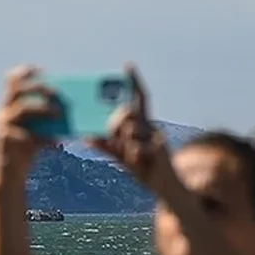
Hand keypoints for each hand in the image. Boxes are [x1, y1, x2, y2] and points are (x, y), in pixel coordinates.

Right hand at [0, 65, 57, 180]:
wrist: (12, 174)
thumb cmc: (28, 149)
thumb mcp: (38, 129)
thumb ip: (47, 117)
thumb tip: (70, 108)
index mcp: (9, 105)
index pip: (12, 80)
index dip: (26, 72)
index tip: (44, 72)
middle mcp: (3, 112)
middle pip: (17, 88)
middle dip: (39, 87)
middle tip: (58, 93)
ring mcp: (2, 124)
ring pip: (23, 107)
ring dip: (43, 108)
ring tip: (60, 114)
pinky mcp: (5, 139)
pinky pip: (27, 133)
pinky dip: (44, 137)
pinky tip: (56, 144)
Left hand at [85, 64, 173, 190]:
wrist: (167, 189)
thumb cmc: (145, 170)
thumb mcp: (122, 158)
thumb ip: (107, 147)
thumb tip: (87, 137)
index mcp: (144, 125)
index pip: (140, 98)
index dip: (134, 82)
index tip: (127, 65)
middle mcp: (151, 128)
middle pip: (131, 111)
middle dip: (116, 120)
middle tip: (111, 134)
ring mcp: (157, 138)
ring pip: (132, 129)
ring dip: (124, 142)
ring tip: (131, 155)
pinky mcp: (161, 152)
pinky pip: (139, 148)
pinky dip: (134, 154)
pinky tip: (138, 160)